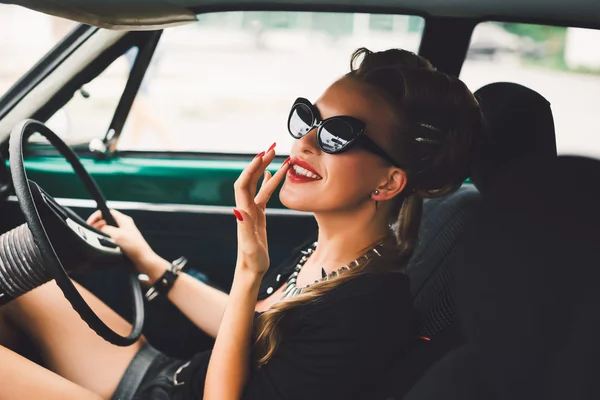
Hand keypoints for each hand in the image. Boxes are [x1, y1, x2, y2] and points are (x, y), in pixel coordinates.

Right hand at [86, 209, 156, 270]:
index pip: (106, 212)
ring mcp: (123, 234)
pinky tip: (104, 246)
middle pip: (105, 221)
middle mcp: (123, 225)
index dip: (96, 216)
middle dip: (97, 226)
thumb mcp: (116, 235)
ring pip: (106, 231)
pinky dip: (105, 241)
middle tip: (91, 232)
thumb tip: (98, 228)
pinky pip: (110, 239)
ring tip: (98, 239)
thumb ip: (104, 229)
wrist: (142, 260)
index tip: (89, 223)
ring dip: (101, 234)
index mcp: (123, 220)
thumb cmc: (134, 247)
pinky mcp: (122, 242)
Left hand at [233, 145, 289, 276]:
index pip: (244, 184)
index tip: (262, 156)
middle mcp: (245, 209)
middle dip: (260, 162)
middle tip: (272, 148)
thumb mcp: (250, 246)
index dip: (251, 169)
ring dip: (266, 169)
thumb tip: (238, 210)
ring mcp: (252, 212)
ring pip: (258, 185)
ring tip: (277, 155)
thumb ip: (244, 228)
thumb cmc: (252, 262)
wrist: (251, 271)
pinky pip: (263, 194)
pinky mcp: (258, 217)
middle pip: (250, 180)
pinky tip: (272, 174)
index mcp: (244, 213)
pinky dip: (267, 182)